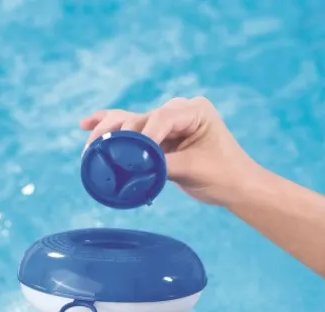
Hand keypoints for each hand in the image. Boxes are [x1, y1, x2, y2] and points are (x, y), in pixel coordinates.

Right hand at [80, 96, 262, 206]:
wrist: (237, 186)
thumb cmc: (224, 176)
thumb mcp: (194, 171)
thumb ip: (164, 166)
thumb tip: (134, 169)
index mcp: (195, 111)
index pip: (163, 118)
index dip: (144, 136)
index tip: (129, 155)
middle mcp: (180, 112)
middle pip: (142, 117)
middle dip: (119, 131)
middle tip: (97, 145)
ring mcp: (168, 123)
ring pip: (133, 123)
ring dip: (109, 130)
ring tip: (88, 139)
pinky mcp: (160, 137)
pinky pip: (133, 131)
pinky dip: (113, 130)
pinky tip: (86, 124)